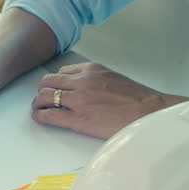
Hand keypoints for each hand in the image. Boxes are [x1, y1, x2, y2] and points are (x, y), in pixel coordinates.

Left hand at [31, 62, 186, 138]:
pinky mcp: (77, 120)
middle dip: (43, 91)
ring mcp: (78, 100)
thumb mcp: (113, 78)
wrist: (150, 113)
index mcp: (91, 70)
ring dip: (38, 103)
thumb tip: (82, 87)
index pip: (62, 72)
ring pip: (44, 97)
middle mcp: (81, 81)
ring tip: (38, 109)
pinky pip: (49, 115)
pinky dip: (40, 116)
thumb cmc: (137, 100)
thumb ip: (95, 80)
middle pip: (48, 82)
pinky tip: (40, 118)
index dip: (55, 82)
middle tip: (42, 100)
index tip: (54, 88)